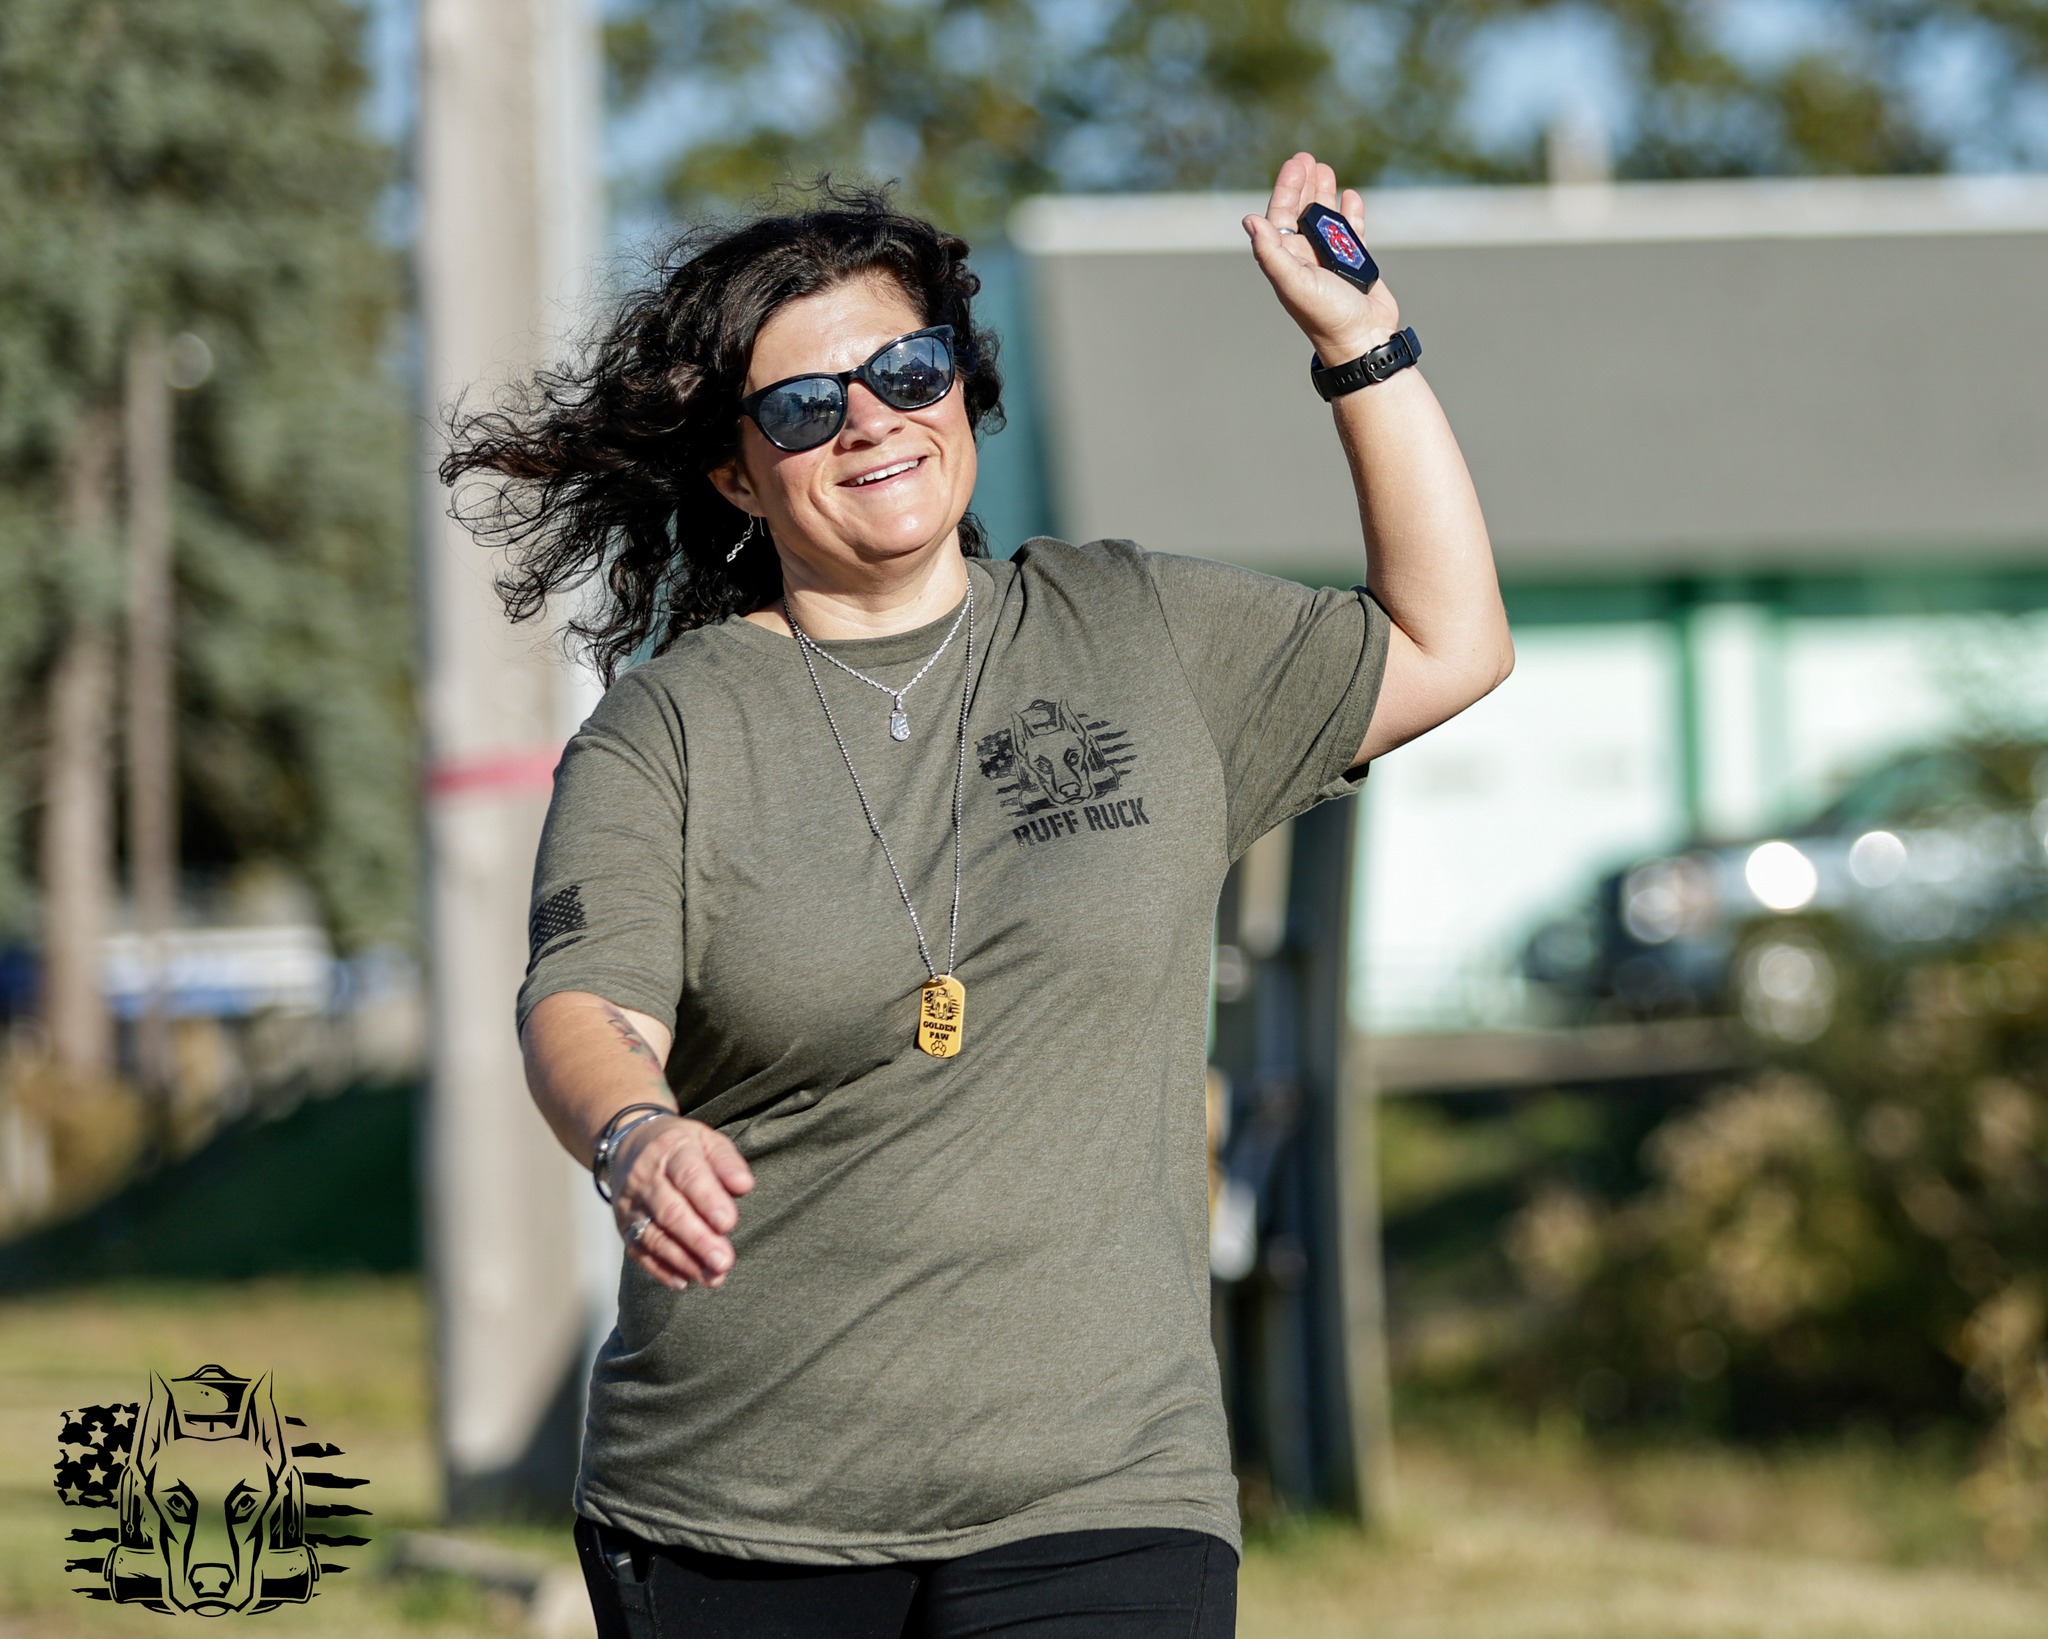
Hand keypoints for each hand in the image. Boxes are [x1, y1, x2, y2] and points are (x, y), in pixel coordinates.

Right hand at [611, 1115, 755, 1289]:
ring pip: (654, 1236)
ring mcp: (631, 1205)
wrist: (631, 1145)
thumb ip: (727, 1162)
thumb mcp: (707, 1140)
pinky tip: (684, 1281)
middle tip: (724, 1262)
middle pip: (671, 1211)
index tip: (729, 1223)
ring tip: (713, 1277)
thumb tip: (744, 1185)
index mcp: (671, 1149)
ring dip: (684, 1260)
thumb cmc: (682, 1146)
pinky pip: (639, 1251)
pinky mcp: (623, 1227)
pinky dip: (660, 1269)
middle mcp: (645, 1177)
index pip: (689, 1175)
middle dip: (698, 1239)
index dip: (708, 1200)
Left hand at [1243, 151, 1401, 367]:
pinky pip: (1352, 231)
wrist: (1361, 339)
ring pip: (1325, 218)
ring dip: (1325, 194)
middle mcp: (1306, 257)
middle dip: (1304, 185)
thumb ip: (1271, 252)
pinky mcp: (1355, 263)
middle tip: (1309, 158)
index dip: (1285, 189)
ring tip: (1327, 169)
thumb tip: (1250, 220)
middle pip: (1301, 212)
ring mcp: (1331, 259)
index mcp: (1287, 260)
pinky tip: (1351, 197)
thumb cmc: (1326, 315)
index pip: (1280, 216)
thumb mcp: (1293, 282)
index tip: (1296, 164)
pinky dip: (1351, 213)